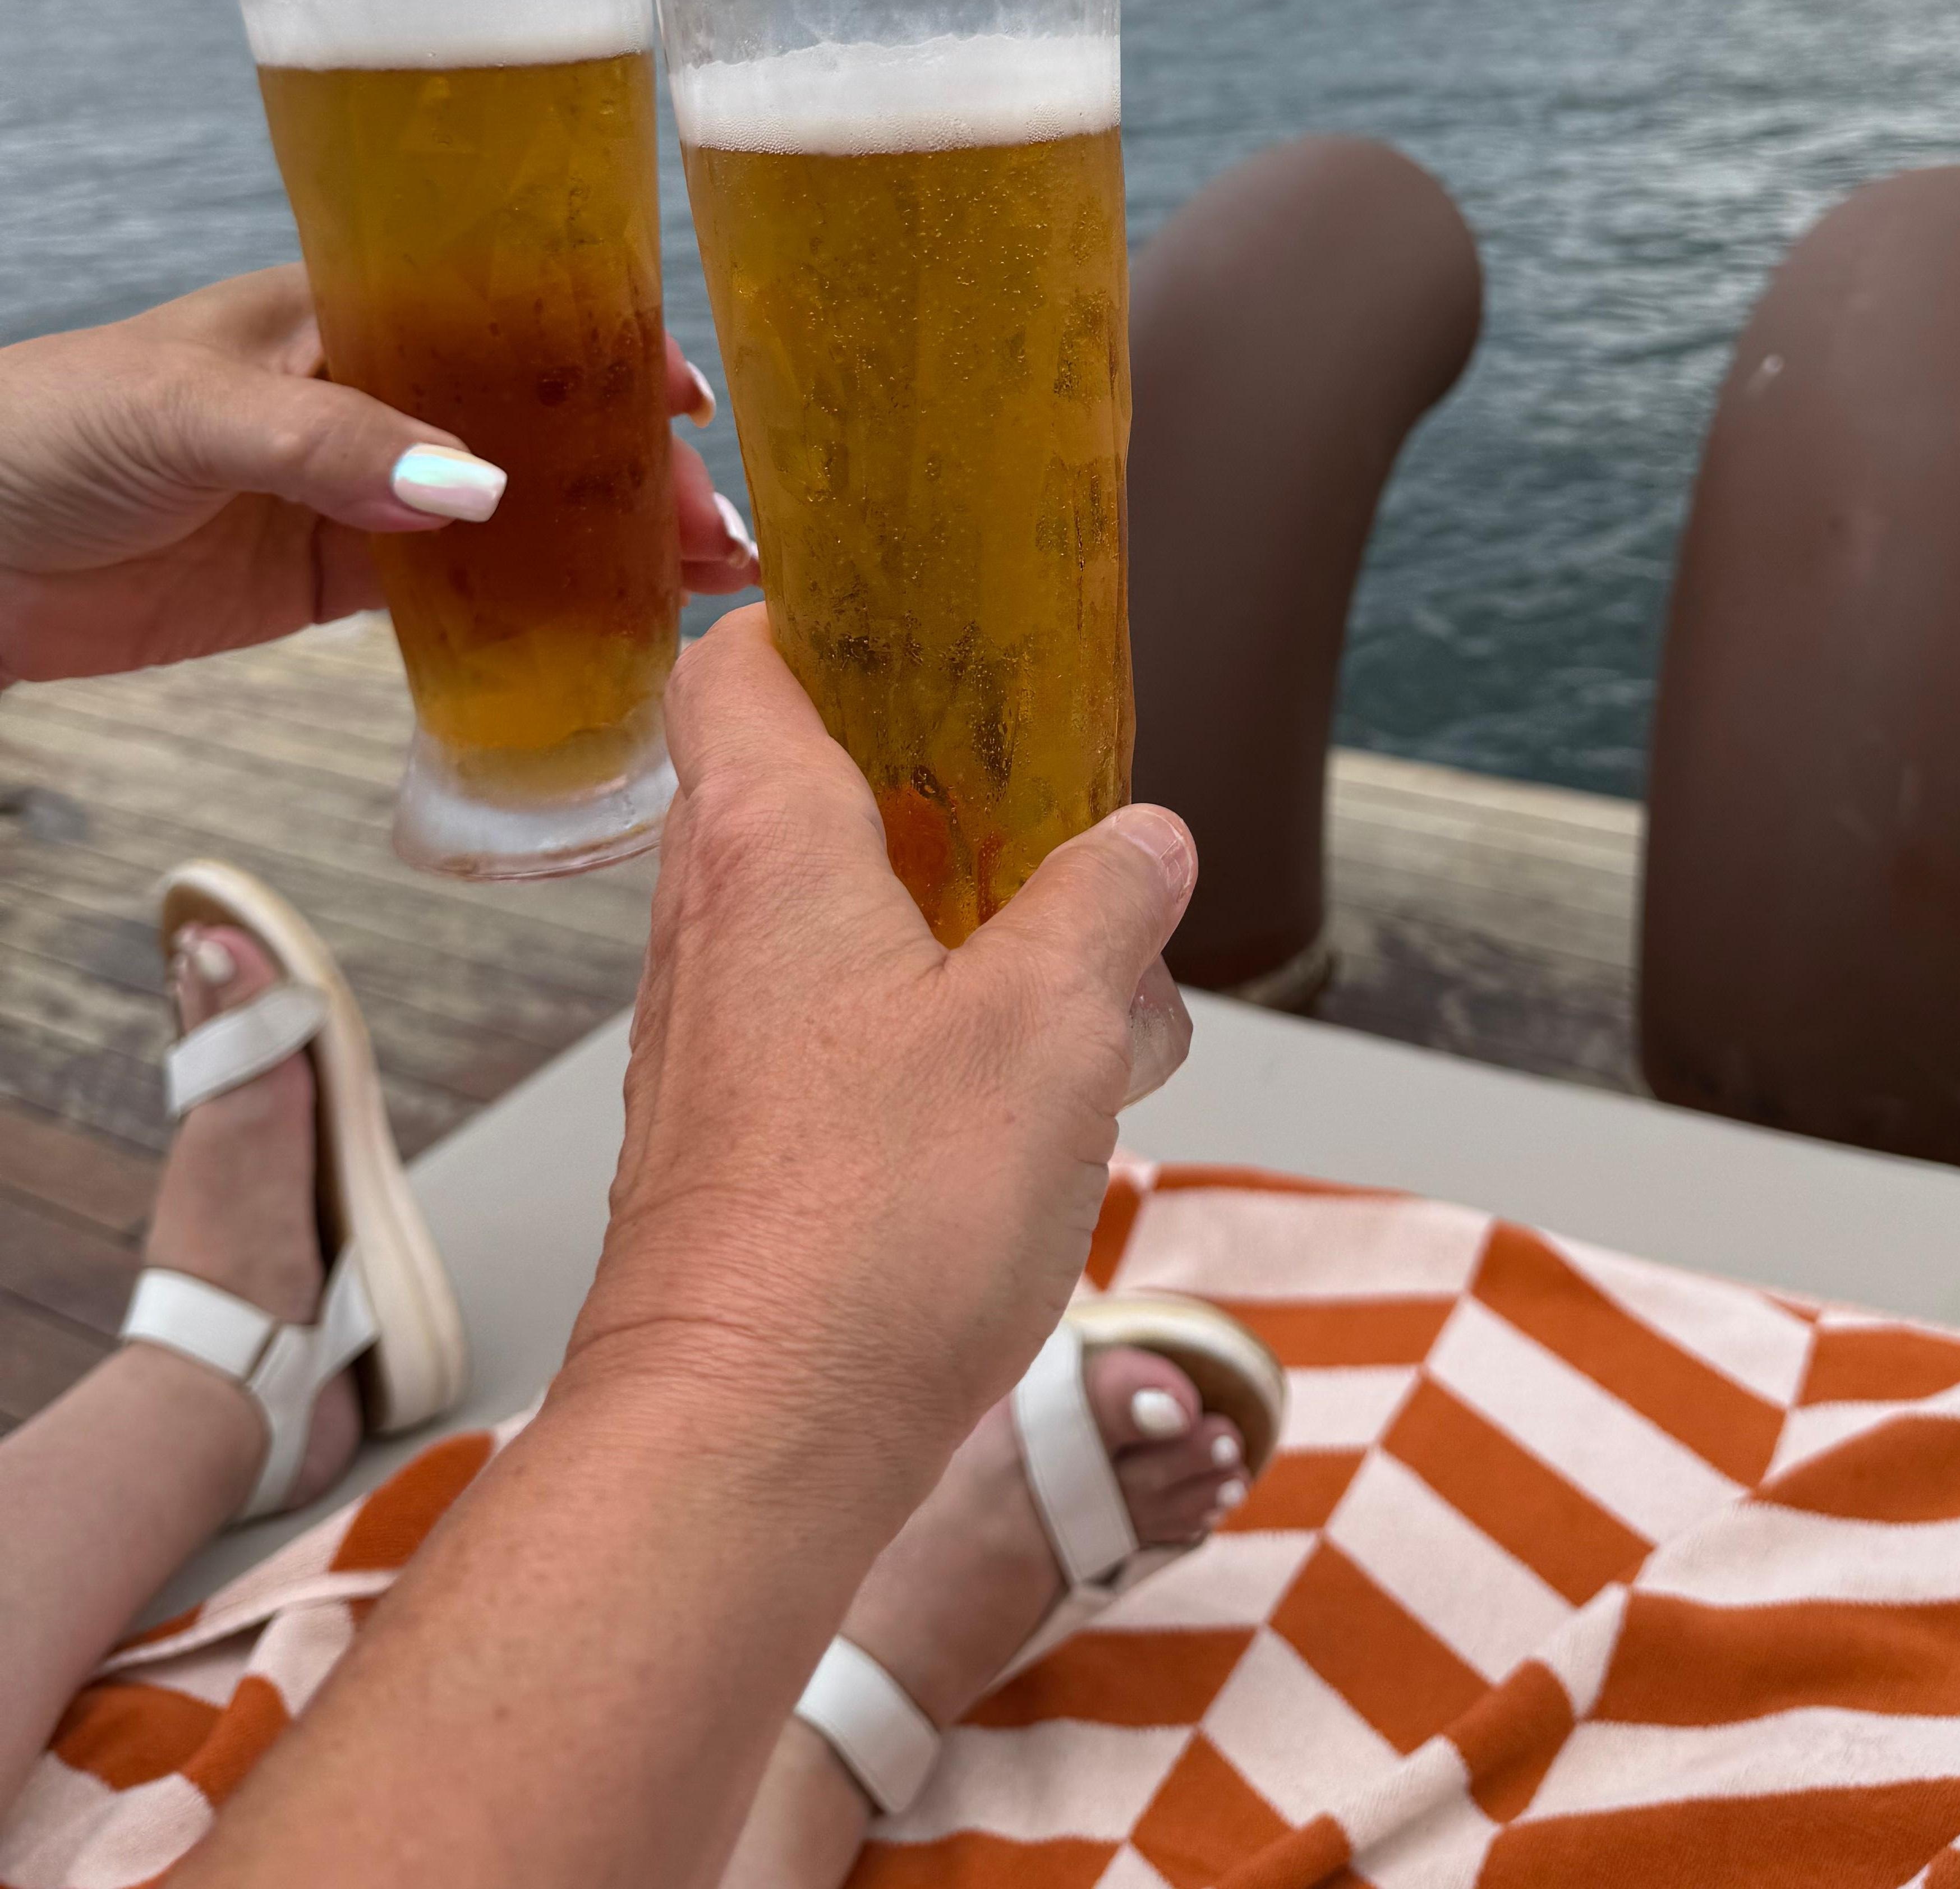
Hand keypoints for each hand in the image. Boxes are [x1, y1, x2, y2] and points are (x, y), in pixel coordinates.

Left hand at [0, 266, 755, 687]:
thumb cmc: (40, 432)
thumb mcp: (189, 411)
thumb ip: (334, 445)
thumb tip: (482, 490)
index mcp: (345, 311)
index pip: (505, 315)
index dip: (604, 349)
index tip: (686, 399)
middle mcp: (366, 393)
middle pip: (530, 423)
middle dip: (632, 467)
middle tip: (716, 529)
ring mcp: (351, 489)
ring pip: (510, 510)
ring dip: (603, 542)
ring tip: (702, 583)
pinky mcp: (323, 579)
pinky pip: (453, 595)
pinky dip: (531, 612)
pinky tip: (601, 633)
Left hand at [564, 607, 1195, 1492]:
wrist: (741, 1444)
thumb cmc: (875, 1224)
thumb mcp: (1053, 1027)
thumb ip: (1103, 907)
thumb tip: (1142, 843)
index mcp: (765, 847)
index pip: (736, 665)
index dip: (814, 621)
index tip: (916, 625)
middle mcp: (711, 926)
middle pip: (799, 791)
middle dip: (932, 796)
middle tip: (1047, 816)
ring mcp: (710, 1041)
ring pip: (827, 924)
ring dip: (944, 933)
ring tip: (1065, 993)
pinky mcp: (732, 1143)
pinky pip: (828, 1035)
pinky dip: (920, 1037)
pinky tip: (1015, 1109)